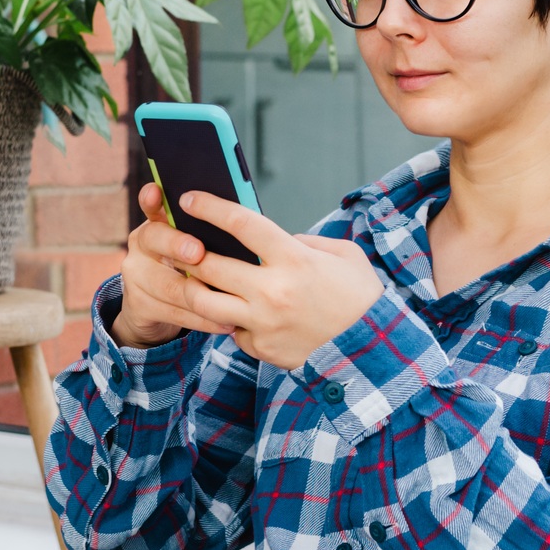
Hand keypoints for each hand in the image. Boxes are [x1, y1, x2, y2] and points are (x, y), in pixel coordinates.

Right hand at [110, 184, 236, 347]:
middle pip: (155, 239)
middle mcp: (140, 245)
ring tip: (231, 296)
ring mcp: (135, 276)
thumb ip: (210, 234)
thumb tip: (246, 220)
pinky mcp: (138, 305)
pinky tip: (226, 321)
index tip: (156, 191)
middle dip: (178, 245)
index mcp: (157, 223)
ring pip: (168, 283)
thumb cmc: (192, 270)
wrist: (158, 311)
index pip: (151, 204)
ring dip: (202, 292)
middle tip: (198, 252)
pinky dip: (203, 318)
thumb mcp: (197, 247)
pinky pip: (174, 312)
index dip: (151, 198)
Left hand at [165, 191, 385, 369]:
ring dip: (193, 287)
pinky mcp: (261, 348)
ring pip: (204, 301)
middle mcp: (273, 291)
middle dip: (186, 251)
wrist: (371, 350)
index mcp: (295, 259)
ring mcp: (264, 322)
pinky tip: (236, 312)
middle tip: (178, 244)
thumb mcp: (343, 255)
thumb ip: (306, 242)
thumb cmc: (359, 297)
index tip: (190, 198)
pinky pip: (231, 330)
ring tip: (193, 279)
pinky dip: (230, 319)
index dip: (210, 208)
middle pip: (209, 265)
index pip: (242, 224)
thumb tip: (275, 240)